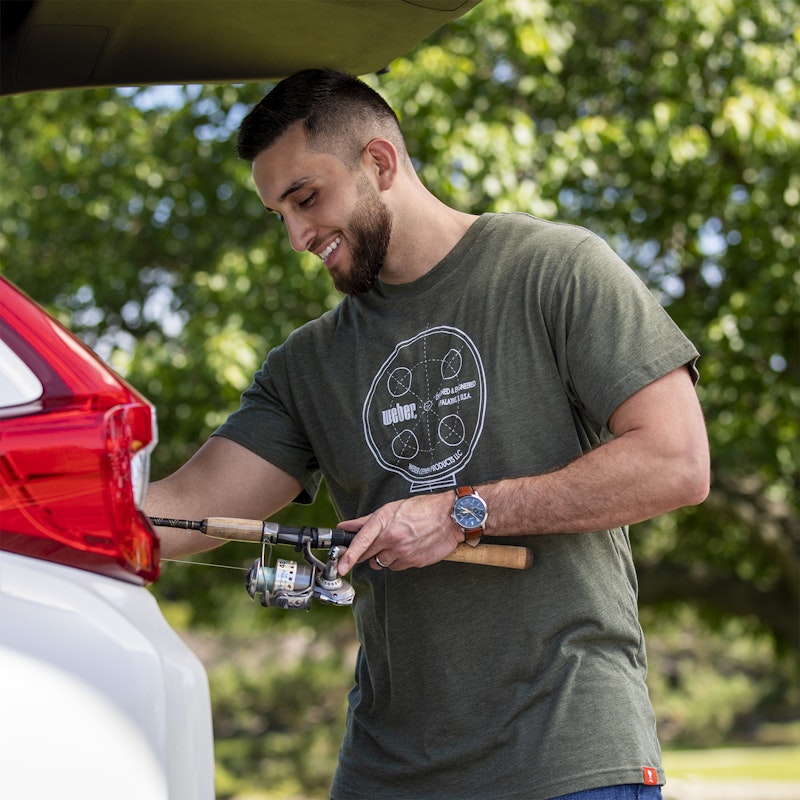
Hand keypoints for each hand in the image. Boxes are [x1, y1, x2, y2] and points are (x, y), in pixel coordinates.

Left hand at [336, 492, 462, 573]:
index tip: (341, 567)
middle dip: (367, 553)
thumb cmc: (422, 509)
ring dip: (385, 556)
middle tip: (376, 544)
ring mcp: (403, 552)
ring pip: (383, 563)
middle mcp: (392, 538)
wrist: (450, 517)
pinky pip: (398, 567)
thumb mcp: (391, 509)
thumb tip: (345, 526)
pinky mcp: (414, 562)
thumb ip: (365, 521)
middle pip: (368, 555)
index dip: (348, 556)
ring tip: (398, 542)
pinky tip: (408, 548)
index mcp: (383, 522)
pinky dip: (399, 560)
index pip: (361, 542)